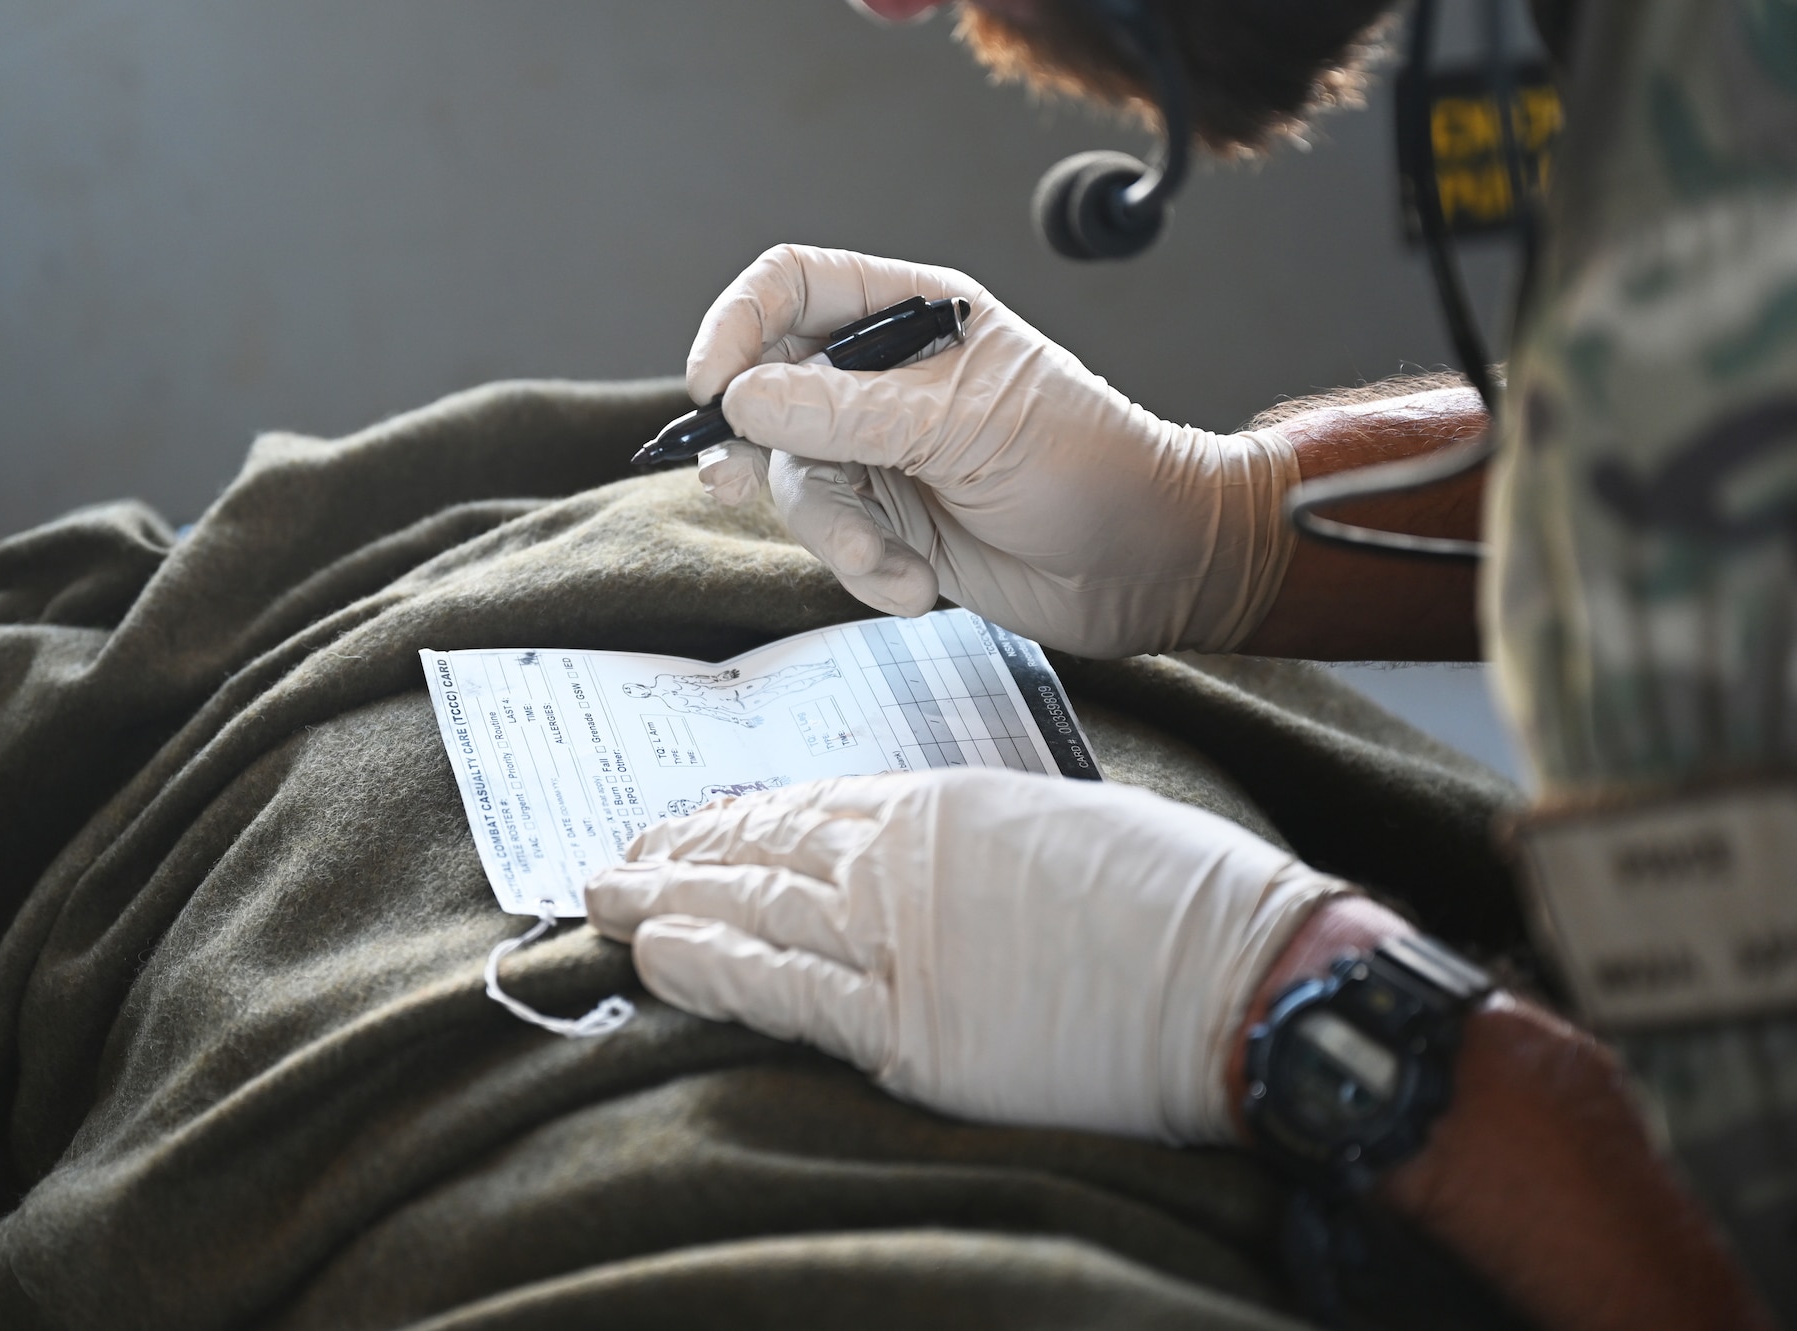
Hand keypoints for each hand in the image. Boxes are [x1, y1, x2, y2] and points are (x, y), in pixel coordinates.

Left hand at [585, 769, 1342, 1142]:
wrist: (1243, 975)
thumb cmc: (1183, 902)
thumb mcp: (1068, 829)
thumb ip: (979, 841)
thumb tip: (928, 858)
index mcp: (947, 804)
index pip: (811, 809)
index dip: (739, 822)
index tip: (693, 827)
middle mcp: (903, 860)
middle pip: (764, 852)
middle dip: (682, 855)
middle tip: (619, 856)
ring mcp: (899, 942)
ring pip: (753, 910)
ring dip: (670, 903)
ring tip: (606, 897)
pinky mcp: (908, 1026)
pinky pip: (782, 991)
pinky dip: (710, 969)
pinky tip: (655, 956)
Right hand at [688, 245, 1300, 656]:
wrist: (1148, 566)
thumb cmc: (1090, 465)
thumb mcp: (965, 425)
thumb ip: (849, 412)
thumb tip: (745, 399)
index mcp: (912, 317)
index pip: (792, 288)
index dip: (737, 326)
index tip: (713, 386)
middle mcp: (885, 381)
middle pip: (768, 393)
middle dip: (759, 448)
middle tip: (736, 482)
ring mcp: (882, 455)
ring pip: (795, 482)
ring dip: (835, 533)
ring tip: (892, 561)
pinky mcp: (889, 526)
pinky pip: (832, 545)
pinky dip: (866, 573)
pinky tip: (920, 586)